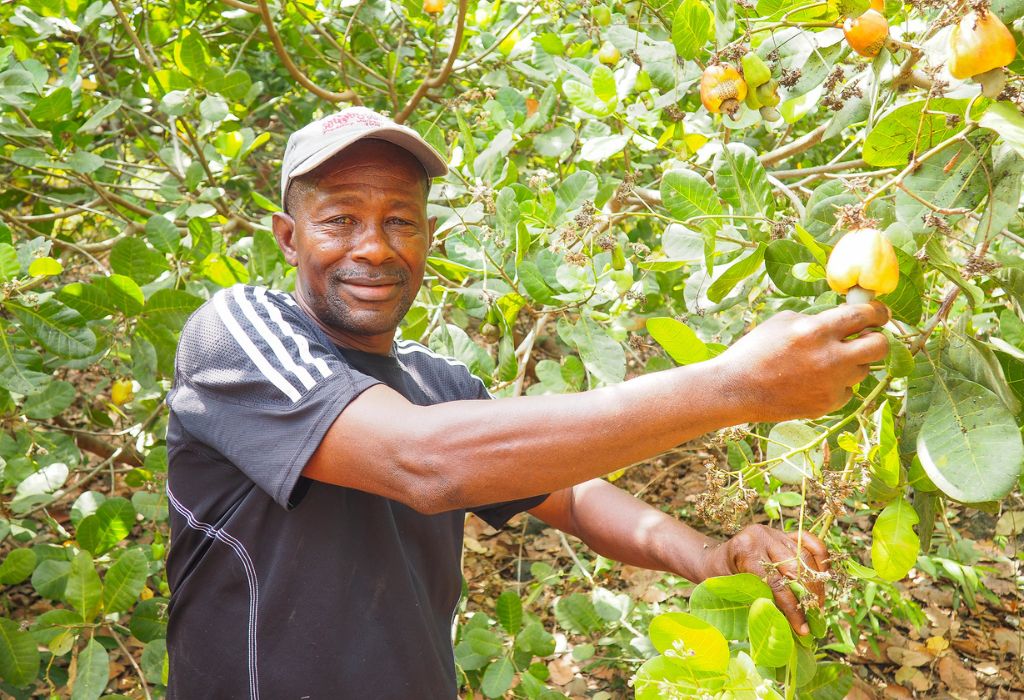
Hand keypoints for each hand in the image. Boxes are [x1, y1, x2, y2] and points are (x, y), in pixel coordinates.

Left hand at [699, 524, 829, 634]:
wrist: (714, 558)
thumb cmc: (719, 577)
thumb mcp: (732, 590)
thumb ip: (758, 600)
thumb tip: (789, 625)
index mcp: (745, 550)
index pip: (776, 583)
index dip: (792, 609)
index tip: (803, 629)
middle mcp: (761, 536)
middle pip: (795, 569)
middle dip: (808, 597)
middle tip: (816, 618)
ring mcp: (774, 532)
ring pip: (805, 557)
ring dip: (817, 583)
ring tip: (820, 605)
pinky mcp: (784, 532)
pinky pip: (809, 541)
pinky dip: (820, 557)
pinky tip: (824, 577)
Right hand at [714, 301, 889, 422]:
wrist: (736, 389)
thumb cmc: (755, 350)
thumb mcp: (783, 321)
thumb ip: (816, 319)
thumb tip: (844, 320)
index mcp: (816, 330)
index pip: (864, 315)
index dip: (878, 312)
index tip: (879, 314)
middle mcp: (829, 357)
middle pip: (879, 347)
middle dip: (877, 340)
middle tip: (866, 339)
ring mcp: (830, 384)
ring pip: (863, 370)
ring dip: (852, 363)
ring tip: (825, 363)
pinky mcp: (827, 404)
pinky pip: (847, 390)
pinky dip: (836, 385)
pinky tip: (813, 382)